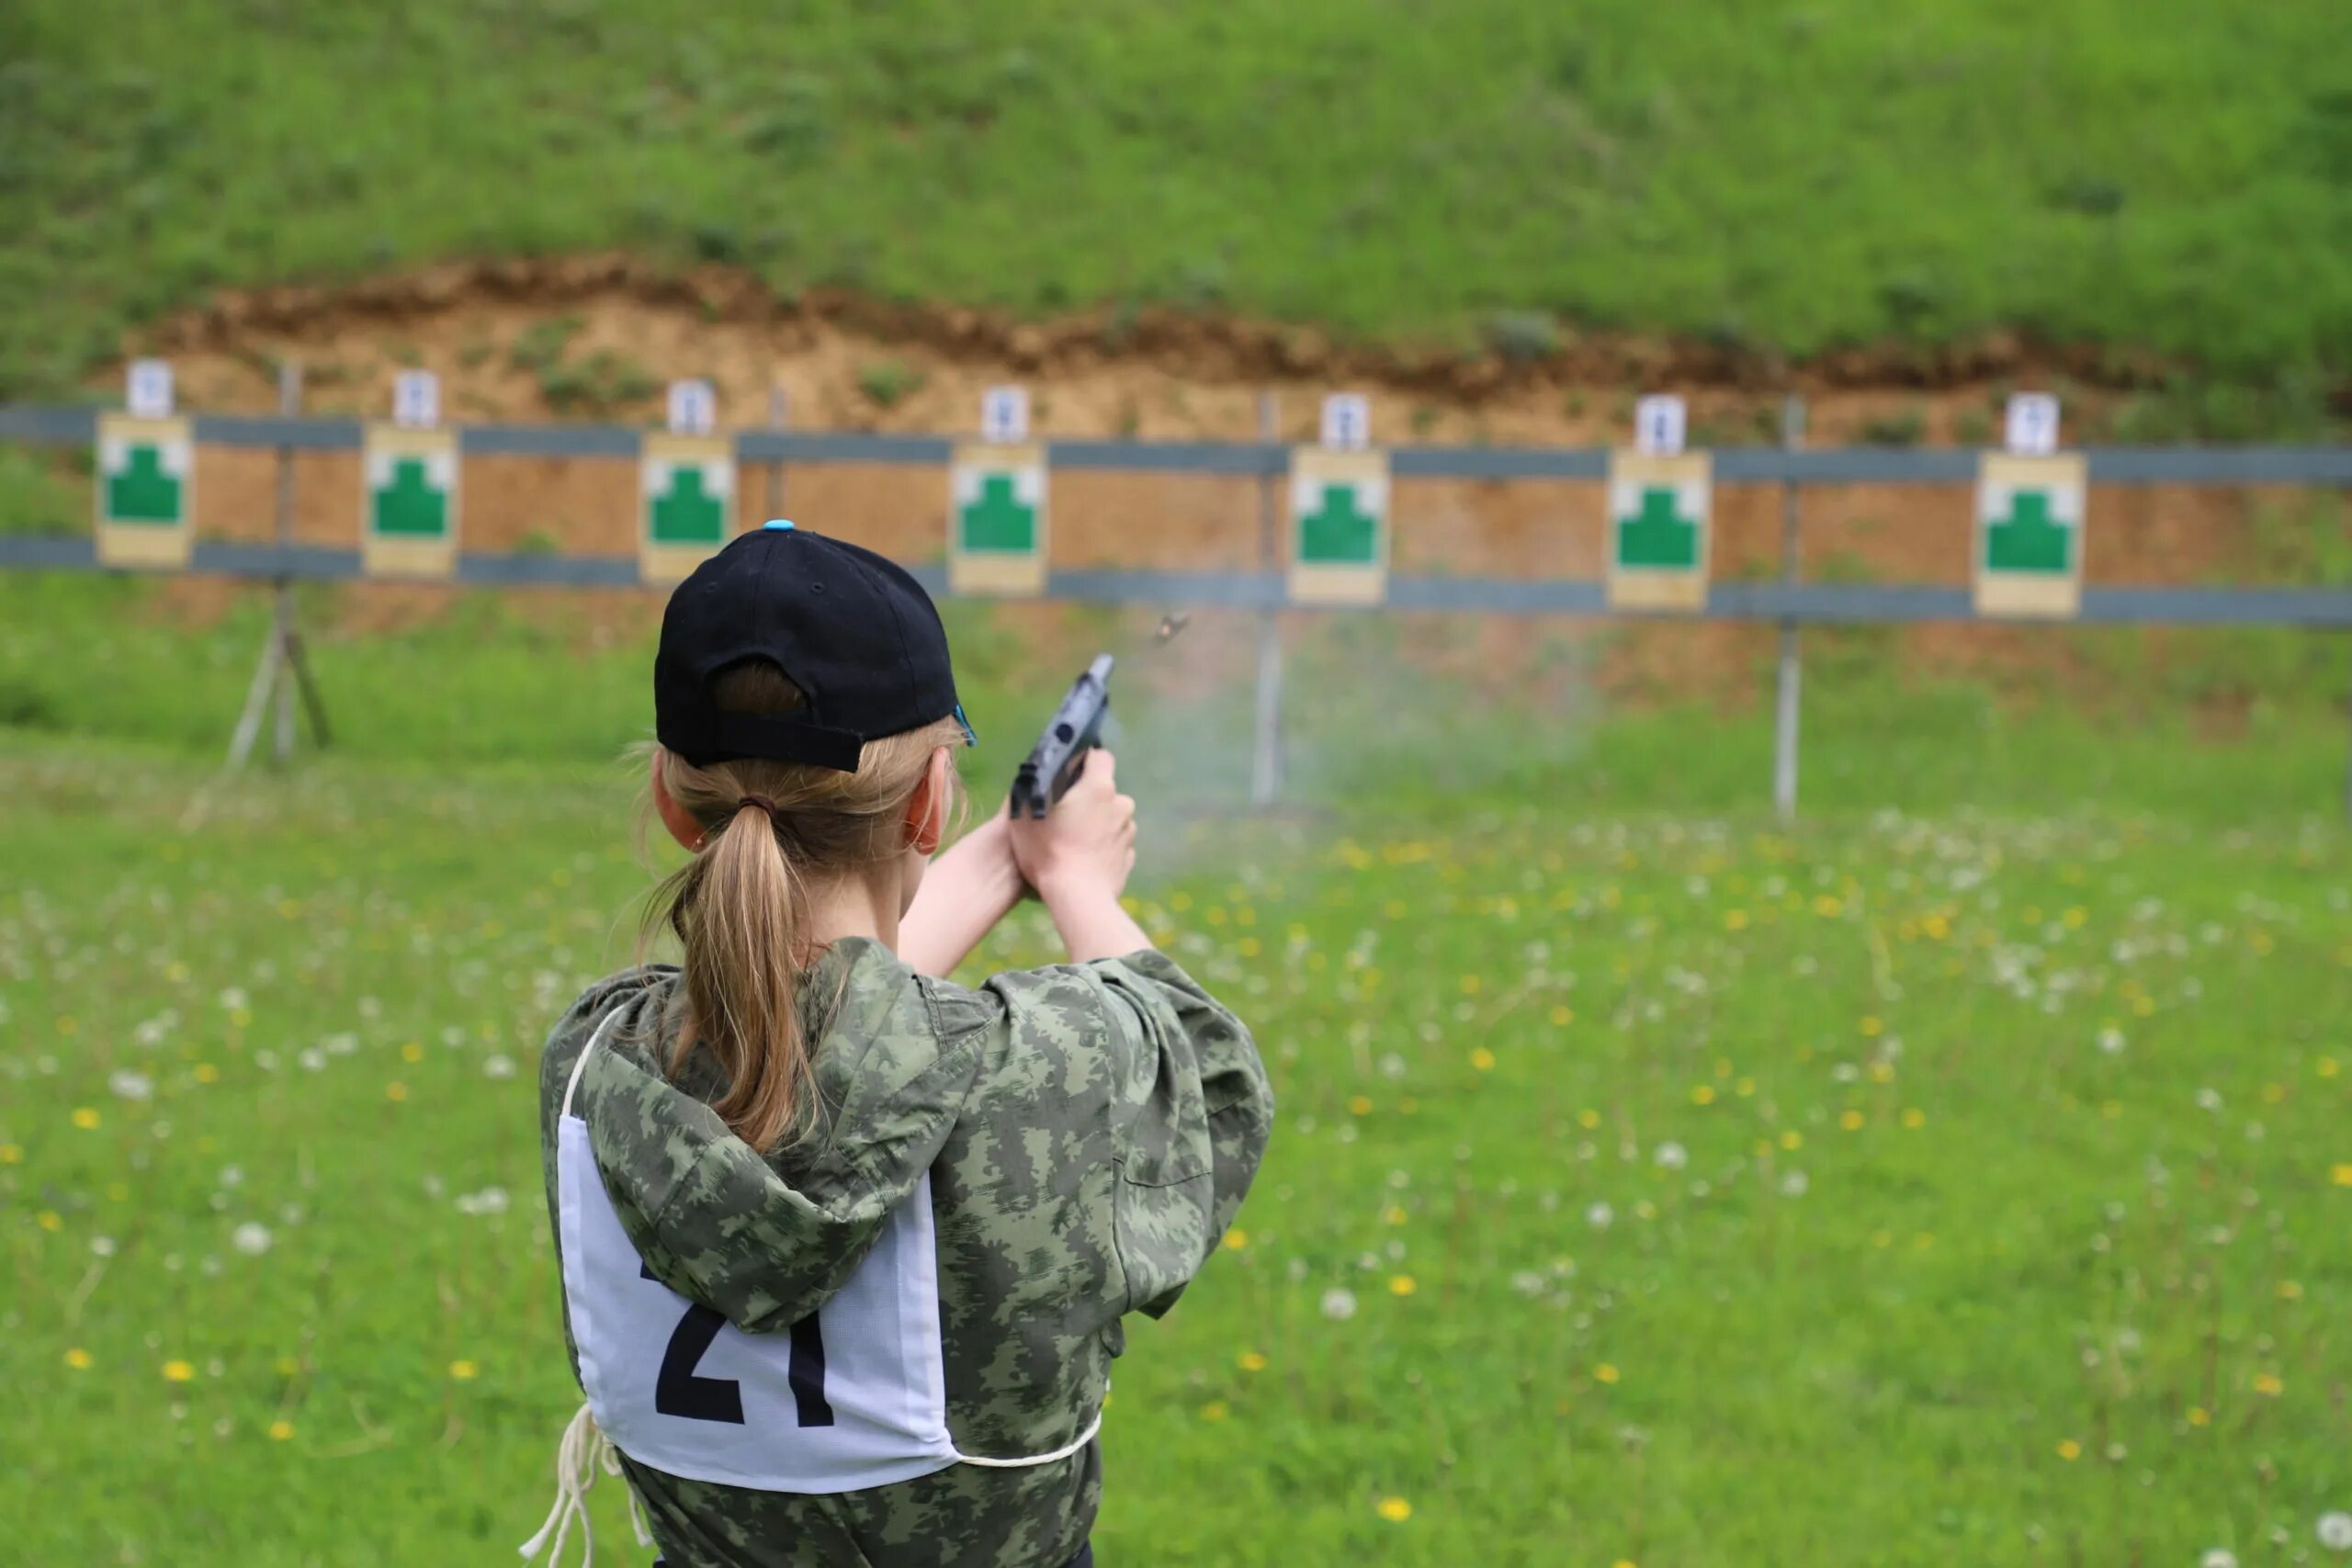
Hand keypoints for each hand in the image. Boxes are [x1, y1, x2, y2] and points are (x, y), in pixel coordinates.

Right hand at [1008, 748, 1136, 906]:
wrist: (1078, 899)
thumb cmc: (1048, 853)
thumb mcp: (1025, 816)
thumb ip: (1035, 791)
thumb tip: (1040, 781)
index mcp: (1099, 788)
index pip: (1101, 756)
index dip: (1086, 761)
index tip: (1070, 774)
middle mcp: (1121, 804)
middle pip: (1104, 790)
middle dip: (1088, 798)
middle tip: (1065, 816)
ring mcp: (1128, 832)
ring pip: (1111, 818)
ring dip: (1097, 824)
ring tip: (1073, 843)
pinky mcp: (1129, 857)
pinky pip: (1114, 843)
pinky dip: (1102, 847)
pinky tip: (1084, 860)